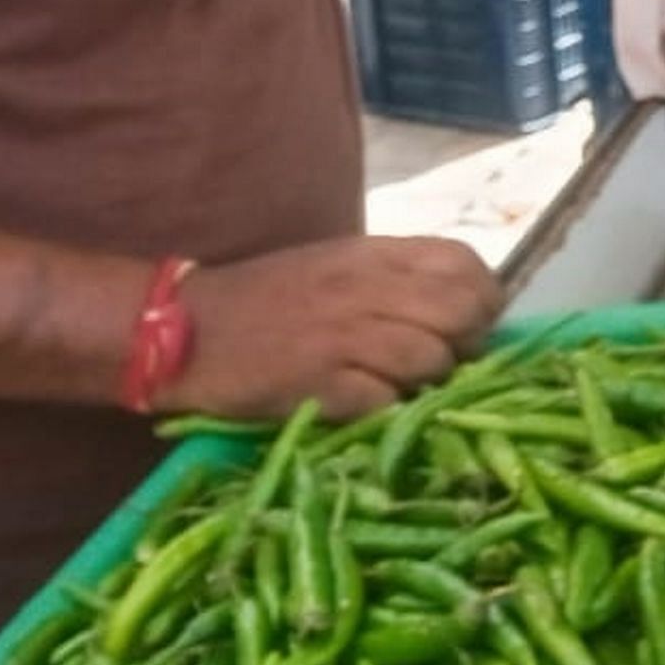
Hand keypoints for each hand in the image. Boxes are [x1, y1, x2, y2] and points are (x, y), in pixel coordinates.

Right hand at [177, 235, 500, 419]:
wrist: (180, 330)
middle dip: (468, 344)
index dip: (483, 298)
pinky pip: (387, 401)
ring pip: (434, 360)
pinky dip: (387, 410)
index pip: (466, 264)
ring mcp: (345, 335)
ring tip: (395, 386)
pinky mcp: (321, 384)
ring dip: (427, 382)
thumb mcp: (337, 267)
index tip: (470, 324)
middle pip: (464, 312)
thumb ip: (397, 280)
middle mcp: (366, 288)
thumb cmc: (266, 301)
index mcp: (372, 255)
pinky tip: (364, 405)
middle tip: (443, 363)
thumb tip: (464, 310)